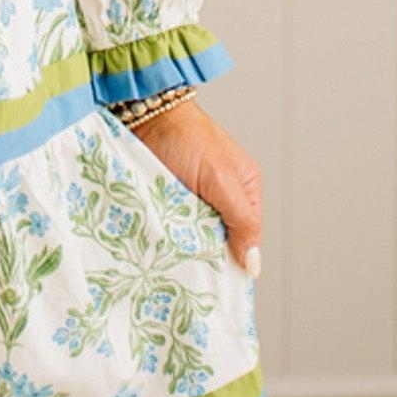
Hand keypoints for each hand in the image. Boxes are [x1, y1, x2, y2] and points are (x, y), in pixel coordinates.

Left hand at [128, 97, 261, 276]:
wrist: (142, 111)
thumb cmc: (187, 138)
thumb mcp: (222, 181)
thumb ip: (242, 222)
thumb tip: (254, 267)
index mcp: (244, 190)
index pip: (247, 240)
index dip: (234, 260)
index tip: (220, 285)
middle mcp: (220, 197)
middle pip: (218, 242)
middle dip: (205, 254)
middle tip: (191, 272)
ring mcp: (190, 199)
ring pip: (192, 238)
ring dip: (182, 246)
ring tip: (172, 261)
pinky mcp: (164, 199)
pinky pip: (169, 227)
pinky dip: (164, 235)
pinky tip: (157, 248)